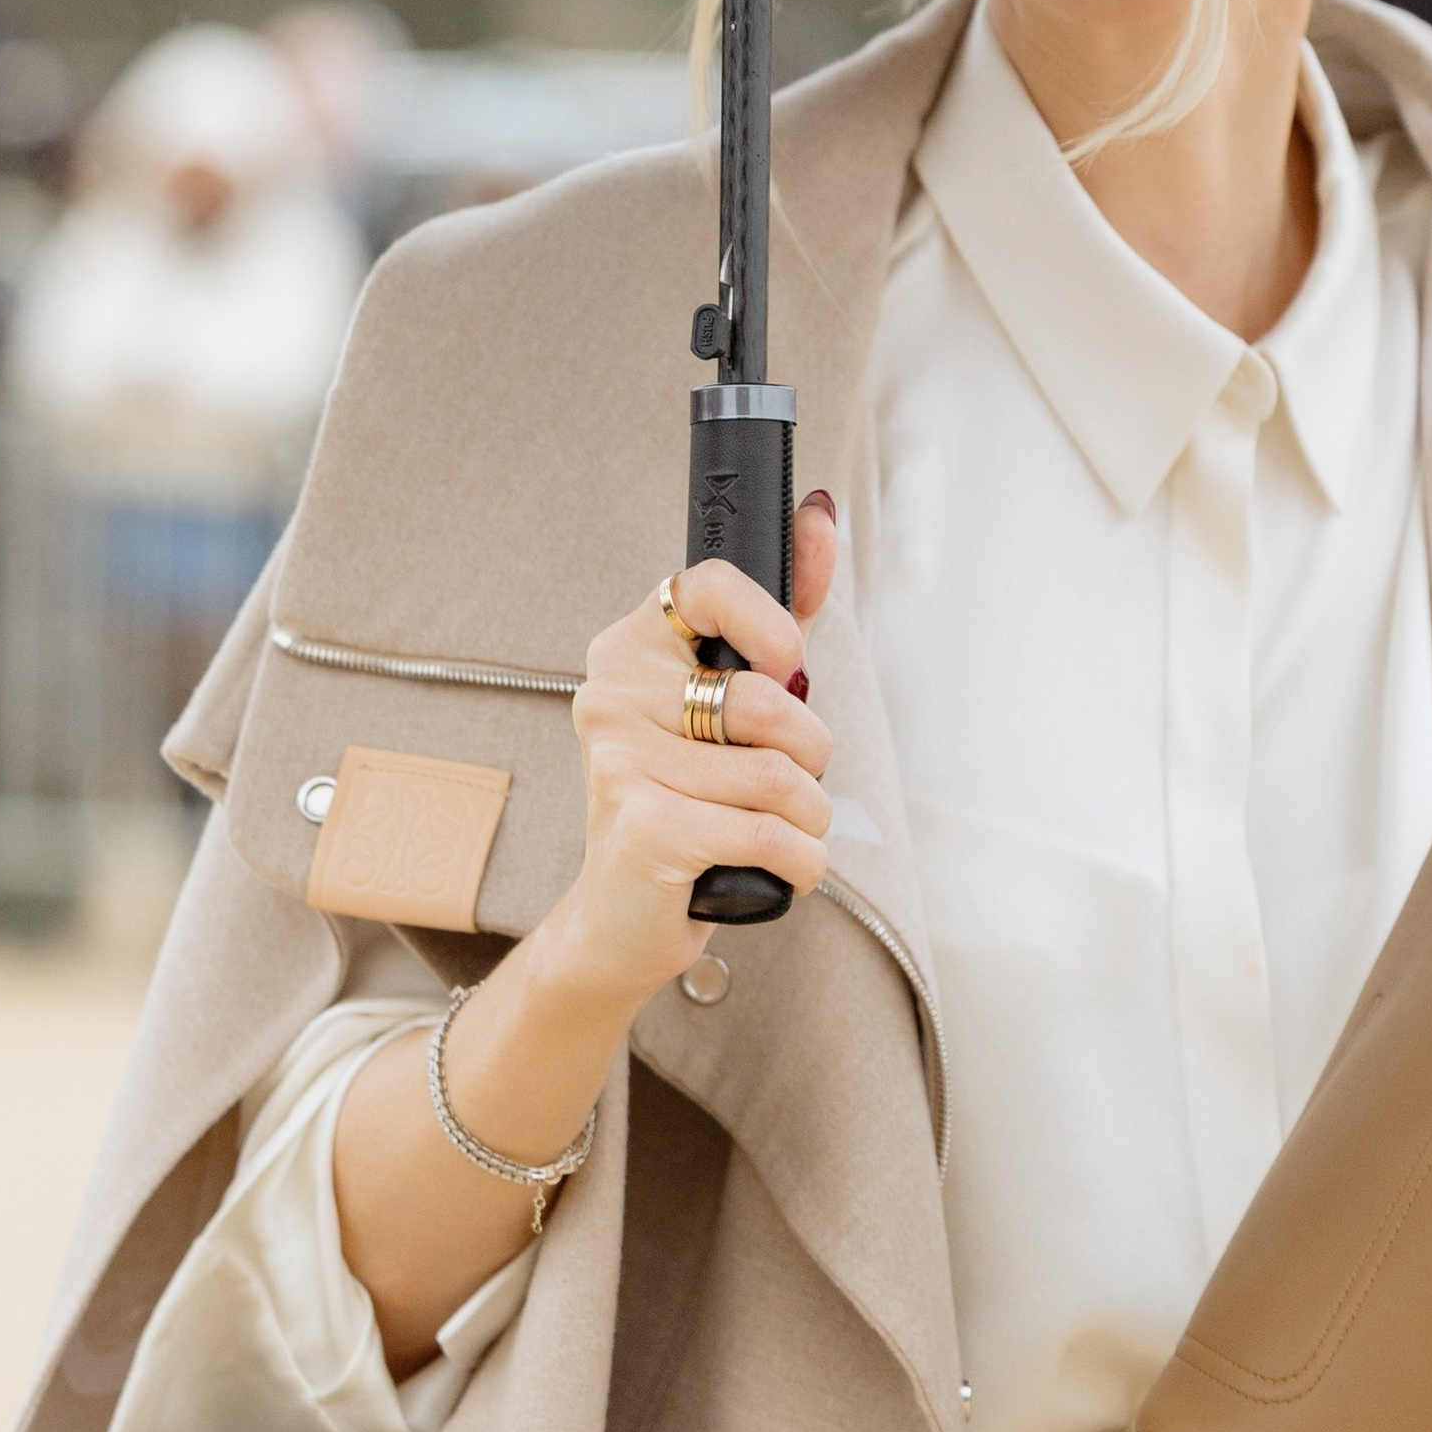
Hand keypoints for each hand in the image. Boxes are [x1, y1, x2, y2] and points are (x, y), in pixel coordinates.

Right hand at [552, 496, 838, 1012]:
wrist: (621, 916)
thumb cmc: (689, 800)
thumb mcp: (735, 701)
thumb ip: (781, 613)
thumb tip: (819, 514)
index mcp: (632, 646)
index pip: (710, 584)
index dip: (773, 627)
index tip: (787, 668)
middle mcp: (612, 693)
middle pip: (768, 700)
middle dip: (809, 756)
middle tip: (780, 780)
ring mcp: (622, 760)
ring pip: (782, 779)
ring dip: (807, 821)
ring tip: (769, 831)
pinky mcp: (645, 828)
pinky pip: (774, 836)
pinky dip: (800, 864)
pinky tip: (772, 868)